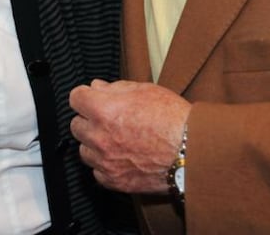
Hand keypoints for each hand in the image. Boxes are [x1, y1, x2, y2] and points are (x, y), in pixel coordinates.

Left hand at [69, 79, 190, 194]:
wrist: (194, 153)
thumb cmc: (173, 119)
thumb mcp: (144, 90)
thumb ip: (115, 88)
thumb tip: (97, 87)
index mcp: (104, 109)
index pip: (75, 98)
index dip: (85, 96)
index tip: (92, 98)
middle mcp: (100, 135)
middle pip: (76, 124)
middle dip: (89, 119)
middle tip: (107, 119)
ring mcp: (106, 160)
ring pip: (84, 149)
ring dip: (94, 143)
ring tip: (115, 139)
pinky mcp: (115, 181)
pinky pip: (97, 171)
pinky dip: (105, 165)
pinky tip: (120, 157)